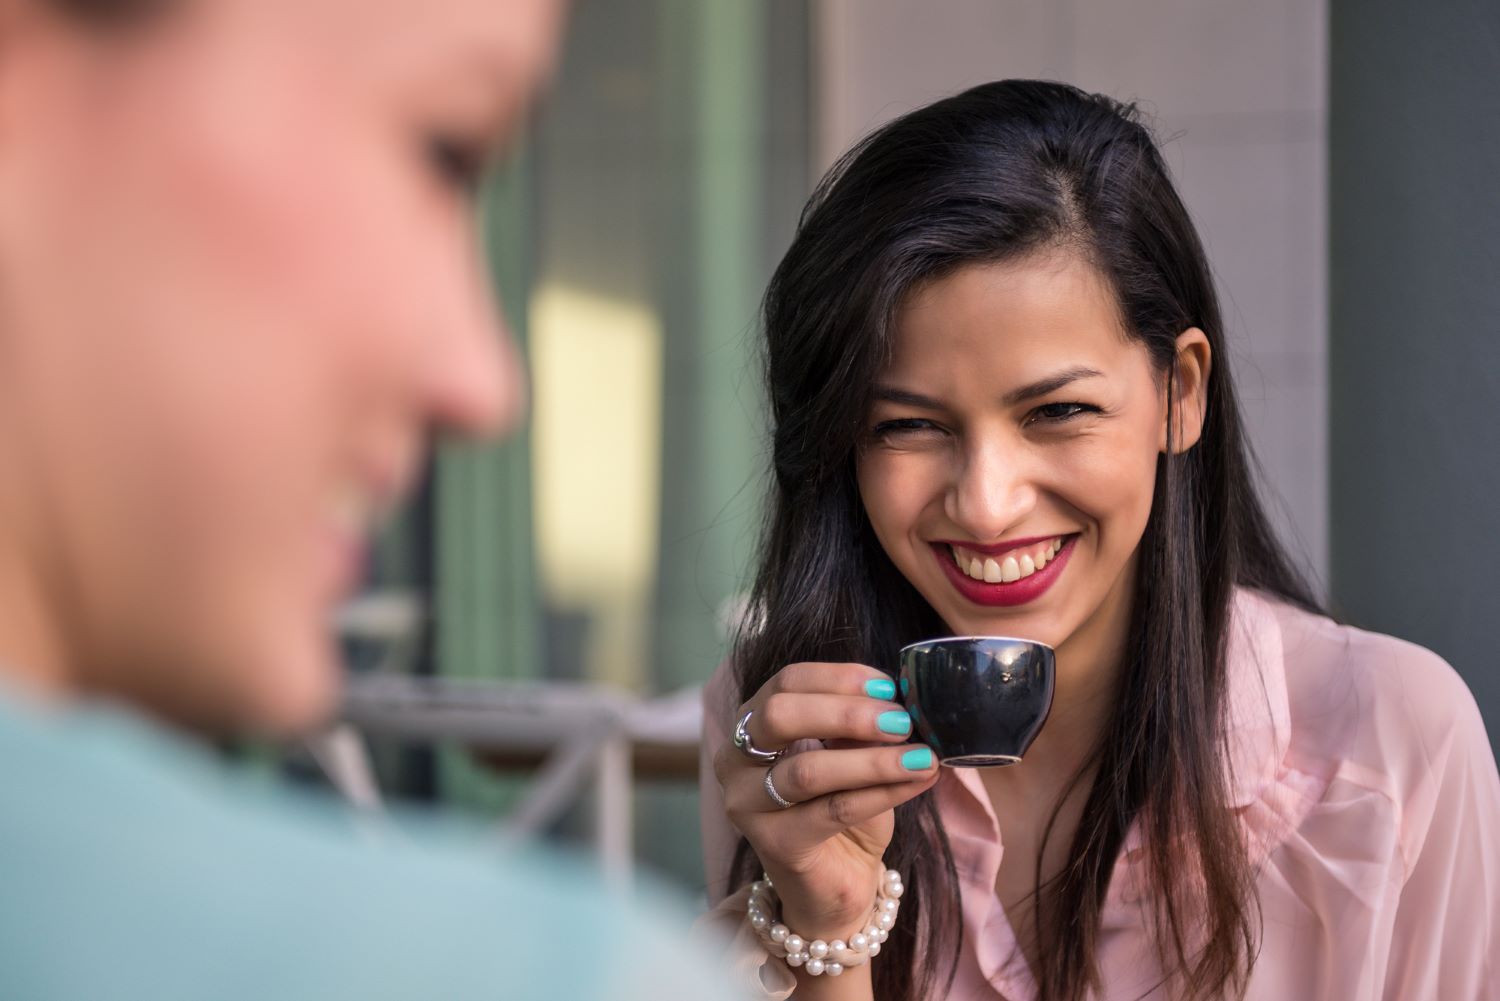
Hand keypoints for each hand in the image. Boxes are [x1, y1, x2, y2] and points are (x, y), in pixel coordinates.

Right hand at [713, 662, 938, 938]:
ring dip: (874, 759)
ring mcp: (748, 805)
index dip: (839, 678)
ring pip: (809, 770)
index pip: (787, 682)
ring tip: (923, 755)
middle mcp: (735, 760)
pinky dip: (883, 792)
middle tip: (902, 720)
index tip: (889, 685)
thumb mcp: (850, 753)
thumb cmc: (841, 806)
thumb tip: (897, 698)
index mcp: (751, 723)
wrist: (838, 880)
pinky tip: (918, 781)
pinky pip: (834, 810)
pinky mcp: (776, 844)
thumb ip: (858, 725)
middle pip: (781, 715)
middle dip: (847, 713)